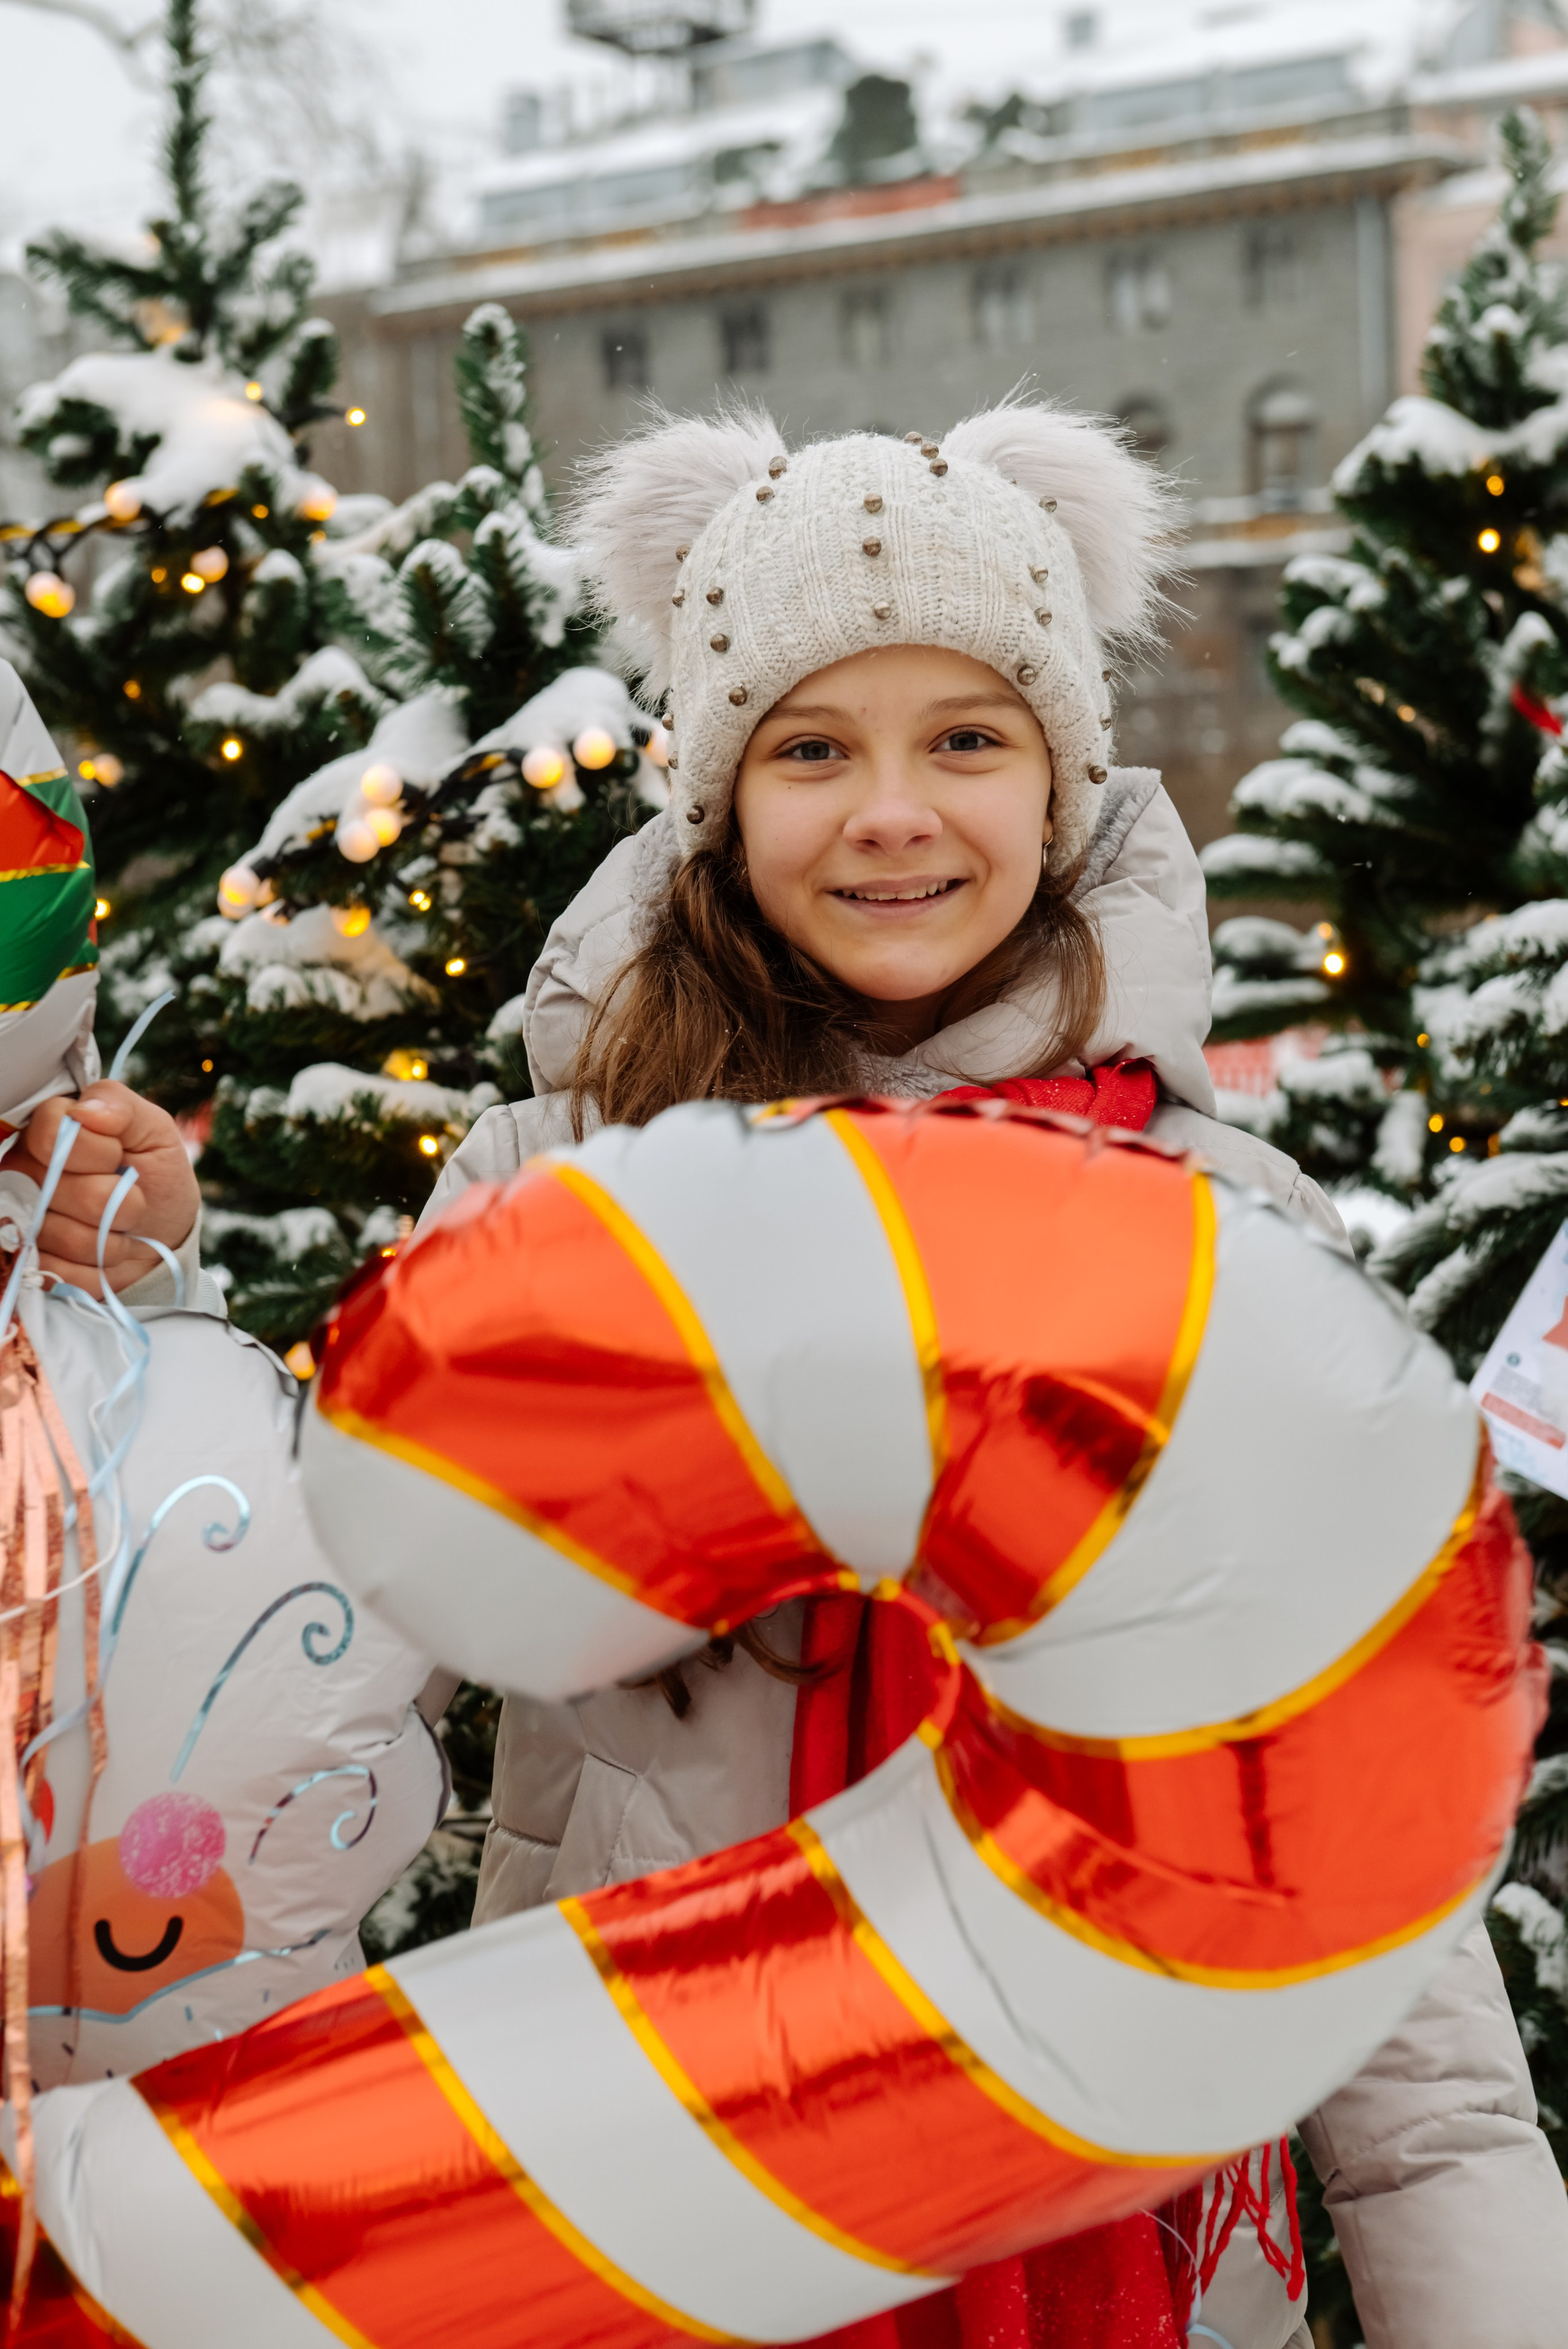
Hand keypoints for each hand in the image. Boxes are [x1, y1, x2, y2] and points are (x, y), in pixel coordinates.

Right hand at [12, 1083, 199, 1296]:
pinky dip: (94, 1269)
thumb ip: (121, 1106)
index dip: (95, 1151)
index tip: (120, 1158)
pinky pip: (55, 1271)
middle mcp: (24, 1172)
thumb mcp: (155, 1133)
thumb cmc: (156, 1178)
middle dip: (113, 1200)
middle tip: (130, 1198)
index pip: (50, 1132)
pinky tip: (103, 1256)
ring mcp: (20, 1218)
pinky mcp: (29, 1262)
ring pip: (56, 1234)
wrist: (163, 1238)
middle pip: (55, 1187)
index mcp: (50, 1131)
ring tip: (118, 1228)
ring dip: (107, 1239)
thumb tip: (86, 1109)